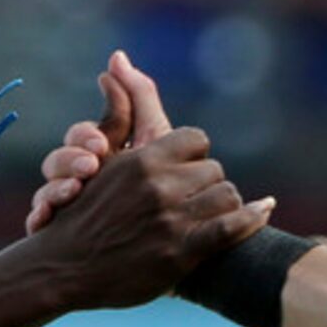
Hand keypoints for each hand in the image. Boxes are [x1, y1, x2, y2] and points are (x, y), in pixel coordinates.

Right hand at [26, 50, 172, 235]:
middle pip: (58, 161)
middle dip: (70, 161)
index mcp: (96, 153)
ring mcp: (69, 207)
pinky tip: (45, 220)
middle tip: (90, 167)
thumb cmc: (164, 186)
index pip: (80, 135)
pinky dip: (39, 218)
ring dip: (56, 189)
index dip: (86, 135)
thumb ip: (139, 98)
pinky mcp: (61, 235)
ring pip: (46, 191)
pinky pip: (39, 223)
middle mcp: (79, 178)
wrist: (168, 243)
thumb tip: (116, 56)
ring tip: (73, 193)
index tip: (100, 144)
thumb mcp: (154, 141)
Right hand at [27, 124, 272, 309]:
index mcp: (142, 160)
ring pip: (226, 196)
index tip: (183, 168)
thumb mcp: (100, 153)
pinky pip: (232, 227)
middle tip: (193, 197)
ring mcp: (172, 221)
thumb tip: (119, 58)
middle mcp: (158, 187)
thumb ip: (120, 106)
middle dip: (204, 182)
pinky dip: (251, 219)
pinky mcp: (182, 253)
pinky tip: (262, 210)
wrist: (64, 269)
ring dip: (222, 204)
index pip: (194, 140)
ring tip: (212, 213)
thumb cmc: (81, 210)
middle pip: (213, 170)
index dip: (191, 154)